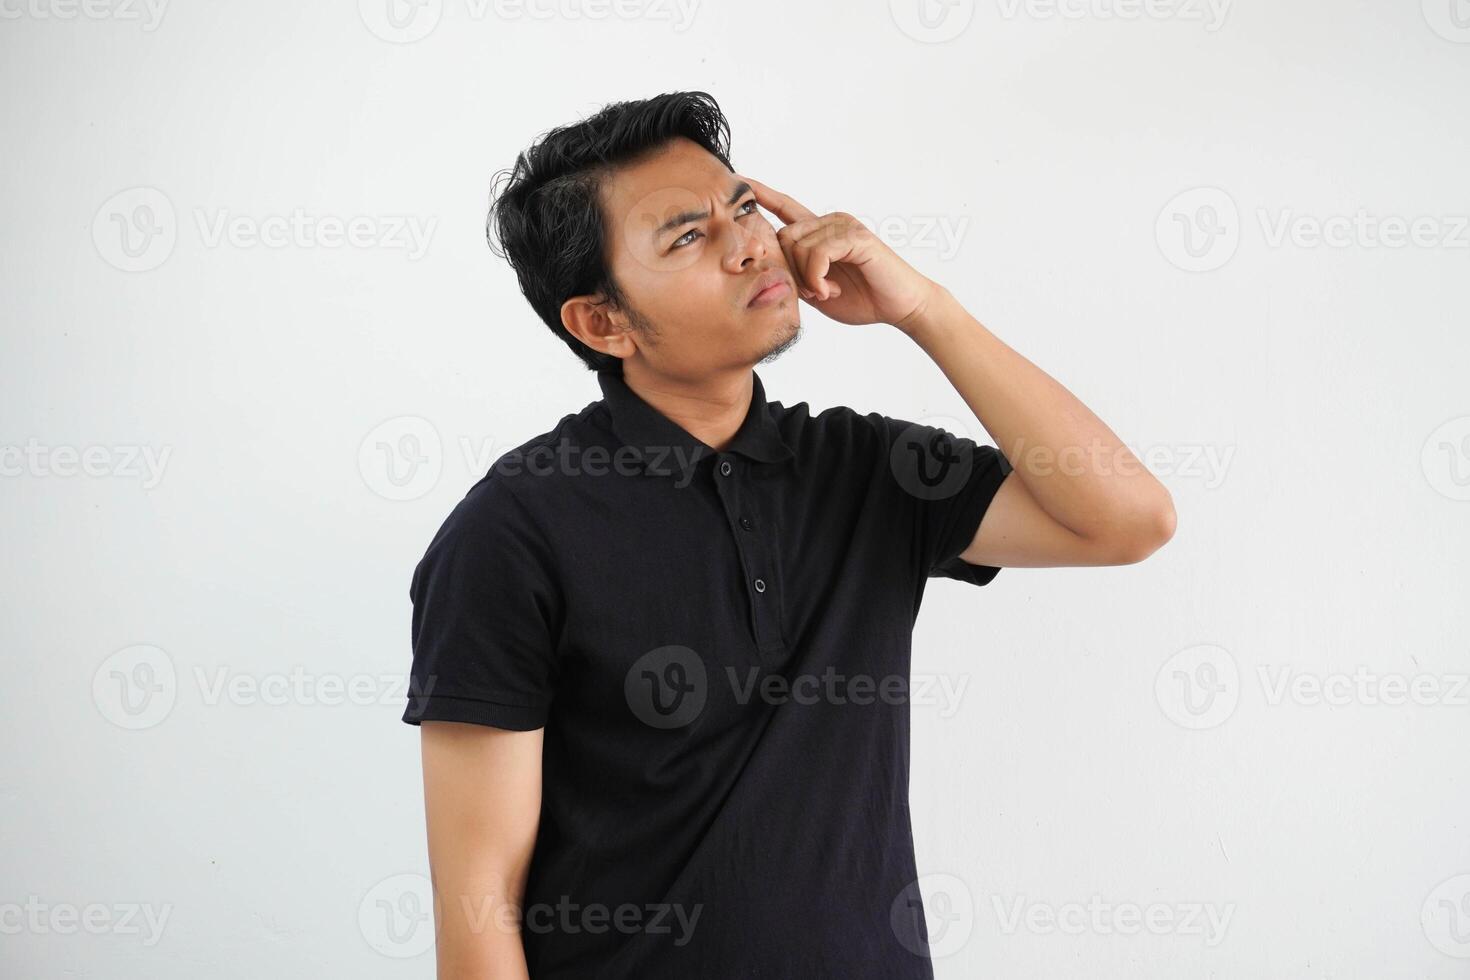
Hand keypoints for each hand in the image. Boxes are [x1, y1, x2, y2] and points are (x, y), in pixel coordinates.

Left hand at [746, 177, 940, 330]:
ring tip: (826, 290)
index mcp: (821, 231)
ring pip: (798, 246)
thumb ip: (796, 275)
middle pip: (784, 237)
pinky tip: (828, 289)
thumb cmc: (862, 298)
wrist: (900, 307)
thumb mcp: (817, 288)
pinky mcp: (856, 236)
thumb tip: (769, 269)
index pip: (786, 207)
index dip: (763, 195)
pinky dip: (817, 276)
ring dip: (807, 278)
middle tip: (813, 290)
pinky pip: (817, 253)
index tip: (740, 180)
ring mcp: (844, 226)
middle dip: (791, 270)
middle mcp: (831, 222)